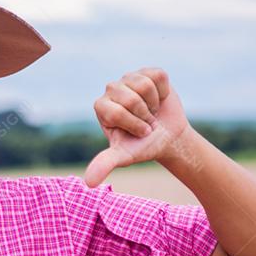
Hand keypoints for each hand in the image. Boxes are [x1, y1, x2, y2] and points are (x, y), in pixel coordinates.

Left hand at [82, 67, 190, 187]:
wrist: (167, 138)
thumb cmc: (142, 146)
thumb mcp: (124, 156)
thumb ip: (104, 164)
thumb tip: (89, 183)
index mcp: (101, 107)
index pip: (117, 111)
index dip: (134, 125)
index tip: (138, 132)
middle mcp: (111, 90)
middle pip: (131, 98)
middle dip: (144, 116)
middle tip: (145, 123)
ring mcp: (129, 78)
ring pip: (145, 85)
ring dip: (154, 104)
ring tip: (151, 111)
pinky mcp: (148, 72)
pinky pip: (158, 77)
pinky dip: (164, 92)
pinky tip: (159, 100)